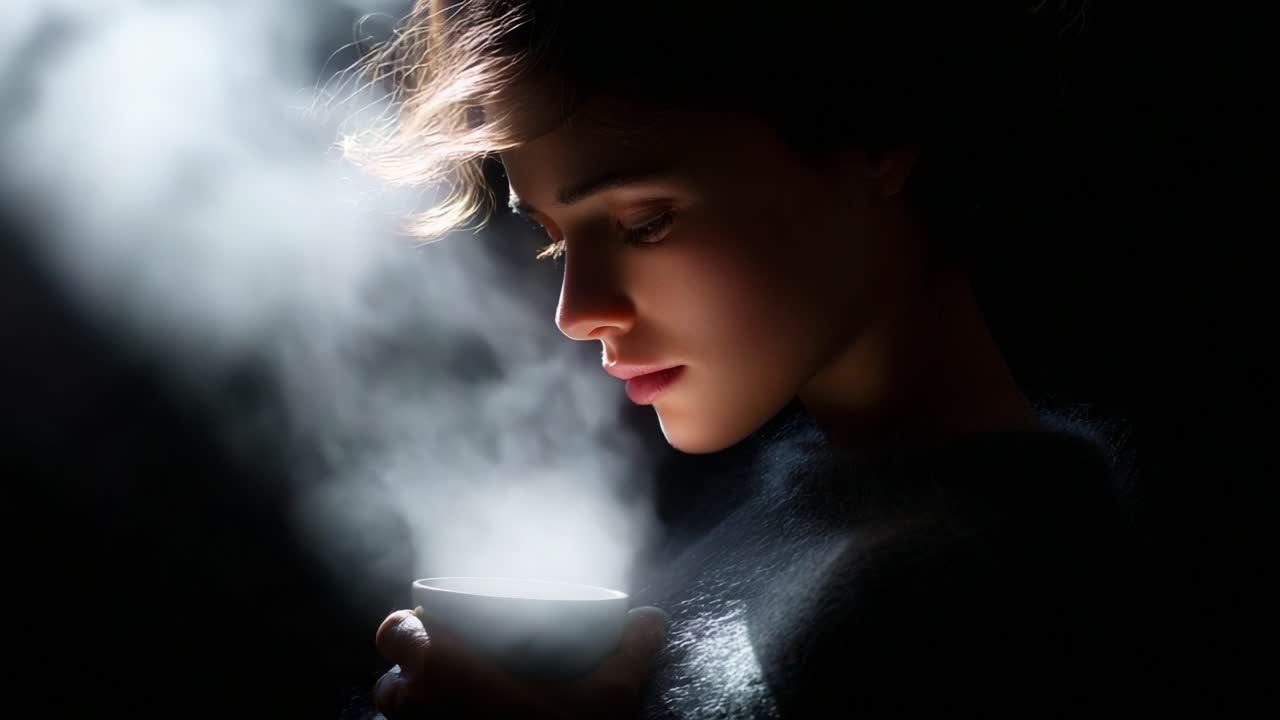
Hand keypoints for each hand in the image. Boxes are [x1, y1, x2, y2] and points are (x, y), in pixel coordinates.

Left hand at [373, 605, 668, 718]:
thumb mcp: (609, 696)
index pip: (393, 632)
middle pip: (391, 682)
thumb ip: (631, 650)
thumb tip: (652, 619)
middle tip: (457, 674)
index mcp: (437, 669)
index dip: (408, 627)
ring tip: (459, 711)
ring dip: (421, 714)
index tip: (438, 630)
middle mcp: (413, 709)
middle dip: (414, 678)